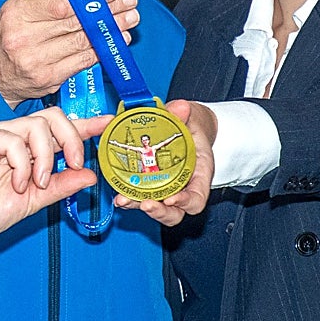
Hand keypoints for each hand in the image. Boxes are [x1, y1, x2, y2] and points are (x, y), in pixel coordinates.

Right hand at [0, 0, 138, 107]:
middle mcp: (26, 38)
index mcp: (18, 15)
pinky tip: (116, 40)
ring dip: (111, 30)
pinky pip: (81, 62)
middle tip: (130, 2)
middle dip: (108, 11)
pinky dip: (101, 50)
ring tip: (130, 19)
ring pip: (82, 42)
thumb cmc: (8, 37)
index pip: (62, 4)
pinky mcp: (48, 78)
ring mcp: (37, 61)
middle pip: (76, 22)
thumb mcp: (21, 10)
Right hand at [0, 107, 99, 244]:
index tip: (108, 123)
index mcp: (25, 149)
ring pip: (37, 126)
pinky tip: (16, 182)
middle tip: (76, 162)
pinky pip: (14, 140)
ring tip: (36, 183)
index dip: (85, 125)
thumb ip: (60, 185)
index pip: (59, 128)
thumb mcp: (33, 200)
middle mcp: (11, 135)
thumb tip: (90, 175)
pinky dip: (22, 164)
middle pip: (53, 116)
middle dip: (72, 139)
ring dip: (46, 157)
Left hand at [114, 99, 215, 225]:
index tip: (172, 199)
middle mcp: (184, 186)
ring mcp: (167, 188)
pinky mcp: (151, 186)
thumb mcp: (191, 117)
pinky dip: (130, 199)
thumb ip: (184, 114)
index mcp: (200, 174)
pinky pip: (141, 197)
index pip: (197, 199)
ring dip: (139, 207)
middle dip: (160, 212)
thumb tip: (181, 108)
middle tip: (146, 204)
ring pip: (157, 208)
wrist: (187, 127)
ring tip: (124, 200)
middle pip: (176, 212)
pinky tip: (119, 196)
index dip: (186, 202)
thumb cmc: (193, 127)